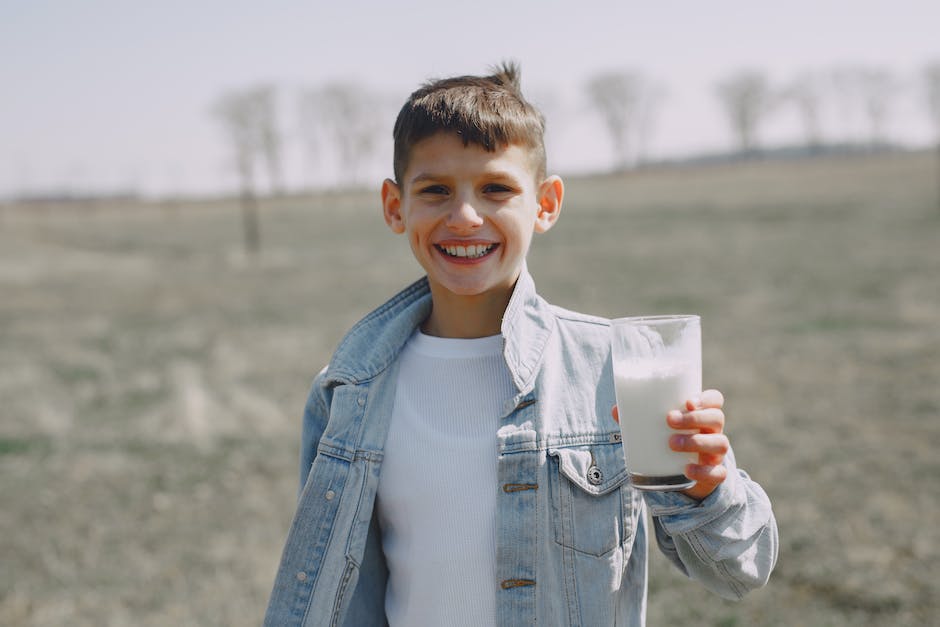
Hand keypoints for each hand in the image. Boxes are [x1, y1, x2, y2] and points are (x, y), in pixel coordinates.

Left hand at [612, 388, 729, 500]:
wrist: (680, 478)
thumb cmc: (668, 442)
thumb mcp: (655, 430)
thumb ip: (638, 419)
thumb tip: (616, 410)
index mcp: (701, 416)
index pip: (714, 400)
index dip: (706, 398)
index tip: (687, 402)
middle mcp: (713, 432)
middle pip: (716, 418)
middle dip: (694, 418)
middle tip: (670, 420)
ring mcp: (715, 454)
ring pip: (720, 443)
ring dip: (696, 441)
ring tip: (671, 443)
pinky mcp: (714, 475)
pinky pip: (718, 473)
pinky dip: (703, 471)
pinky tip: (687, 469)